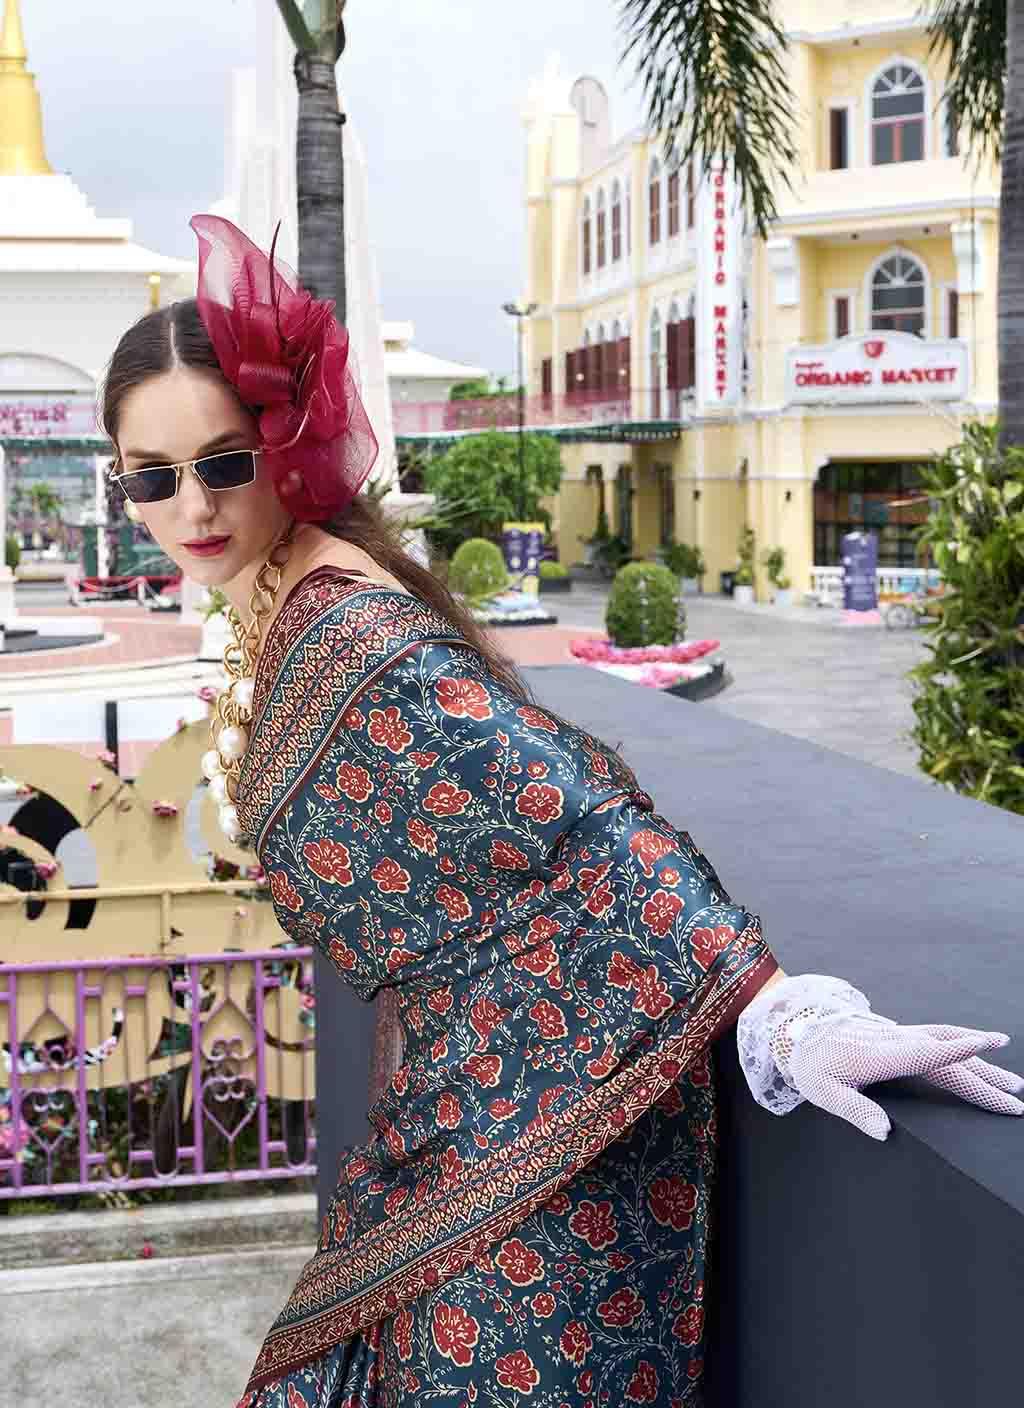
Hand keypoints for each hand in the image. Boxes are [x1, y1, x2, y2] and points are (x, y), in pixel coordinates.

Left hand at [787, 1013, 1023, 1140]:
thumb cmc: (808, 1062)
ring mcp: (899, 1035)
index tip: (983, 1045)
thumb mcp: (821, 1091)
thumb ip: (854, 1111)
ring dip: (981, 1061)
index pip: (923, 1053)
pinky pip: (937, 1038)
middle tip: (1017, 1100)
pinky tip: (976, 1051)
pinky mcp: (898, 1034)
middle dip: (984, 1079)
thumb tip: (885, 1132)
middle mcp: (895, 1041)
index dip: (953, 1051)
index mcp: (878, 1056)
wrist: (796, 1026)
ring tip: (1012, 1081)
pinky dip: (962, 1044)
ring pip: (947, 1045)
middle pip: (947, 1058)